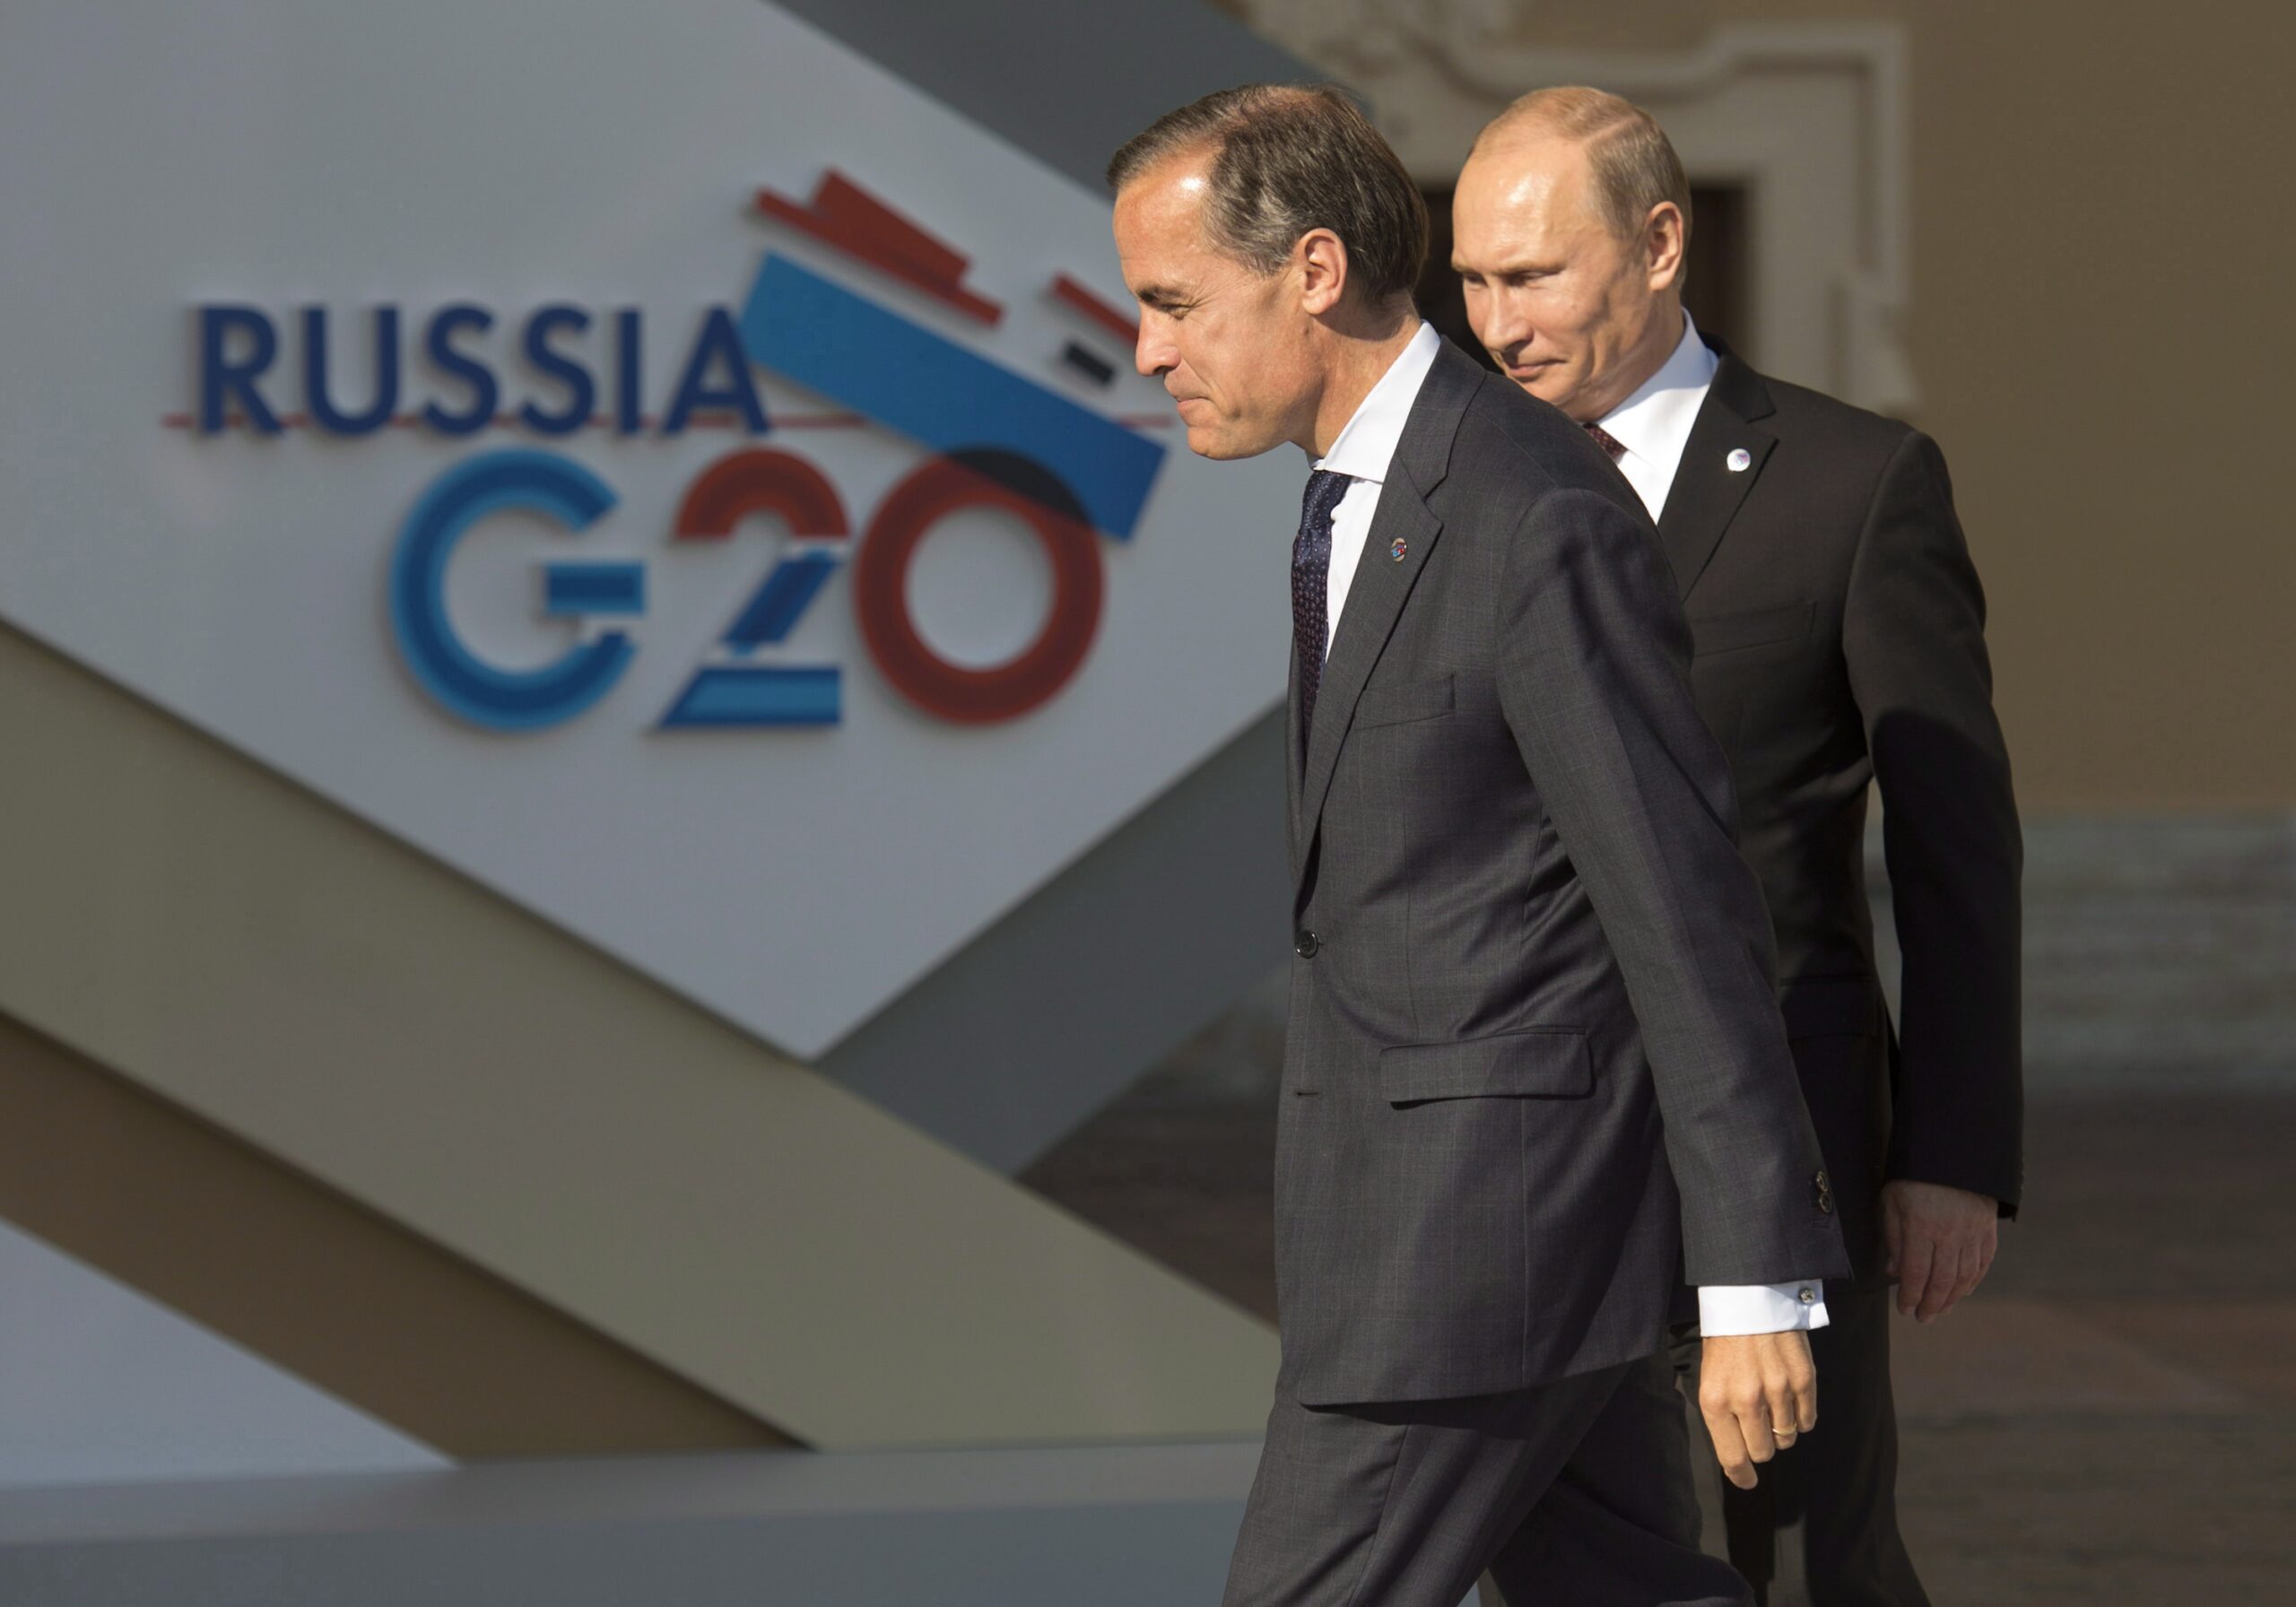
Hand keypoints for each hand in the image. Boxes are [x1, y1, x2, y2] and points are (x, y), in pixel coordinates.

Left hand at [1698, 1330, 1815, 1489]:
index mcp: (1715, 1401)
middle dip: (1760, 1446)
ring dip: (1780, 1429)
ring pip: (1786, 1438)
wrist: (1750, 1299)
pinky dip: (1800, 1417)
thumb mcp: (1710, 1377)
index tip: (1747, 1480)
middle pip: (1763, 1452)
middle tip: (1757, 1428)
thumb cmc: (1726, 1341)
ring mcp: (1777, 1392)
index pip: (1732, 1458)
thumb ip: (1723, 1415)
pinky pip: (1807, 1421)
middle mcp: (1746, 1401)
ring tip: (1772, 1404)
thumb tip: (1737, 1453)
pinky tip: (1790, 1400)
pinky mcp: (1803, 1381)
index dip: (1741, 1476)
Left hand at [1882, 1179, 1998, 1321]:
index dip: (1910, 1297)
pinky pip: (1983, 1262)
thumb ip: (1894, 1238)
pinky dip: (1973, 1281)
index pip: (1915, 1274)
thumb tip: (1895, 1273)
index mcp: (1921, 1227)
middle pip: (1942, 1281)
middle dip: (1931, 1304)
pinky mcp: (1988, 1228)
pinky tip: (1963, 1291)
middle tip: (1923, 1318)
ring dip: (1952, 1298)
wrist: (1952, 1150)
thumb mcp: (1892, 1201)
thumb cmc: (1914, 1175)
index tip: (1905, 1310)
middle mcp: (1950, 1234)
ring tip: (1940, 1310)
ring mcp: (1973, 1232)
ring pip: (1965, 1276)